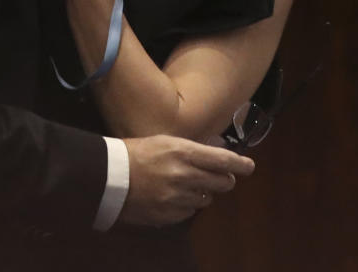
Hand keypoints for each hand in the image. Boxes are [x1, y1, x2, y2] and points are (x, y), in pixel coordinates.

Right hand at [118, 135, 254, 226]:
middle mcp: (185, 175)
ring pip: (207, 199)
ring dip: (202, 192)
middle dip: (224, 180)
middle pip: (222, 182)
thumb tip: (217, 155)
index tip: (249, 166)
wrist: (108, 176)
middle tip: (218, 177)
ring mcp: (178, 198)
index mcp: (184, 152)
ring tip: (184, 185)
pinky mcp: (170, 215)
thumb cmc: (135, 152)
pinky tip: (171, 196)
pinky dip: (186, 205)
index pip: (223, 160)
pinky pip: (190, 212)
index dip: (240, 164)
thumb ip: (192, 150)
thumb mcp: (165, 142)